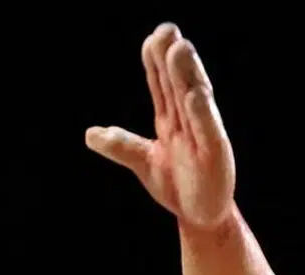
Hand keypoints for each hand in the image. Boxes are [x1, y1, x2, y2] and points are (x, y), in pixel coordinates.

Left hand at [85, 23, 234, 230]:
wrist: (200, 215)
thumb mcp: (143, 161)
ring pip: (194, 100)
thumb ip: (121, 145)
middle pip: (179, 85)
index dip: (156, 63)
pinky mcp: (215, 154)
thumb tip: (89, 134)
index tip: (151, 38)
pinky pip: (208, 131)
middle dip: (173, 58)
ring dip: (188, 74)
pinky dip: (201, 114)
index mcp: (173, 120)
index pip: (162, 86)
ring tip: (180, 48)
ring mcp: (204, 136)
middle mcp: (191, 121)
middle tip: (167, 30)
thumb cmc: (177, 184)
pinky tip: (194, 95)